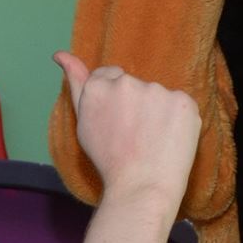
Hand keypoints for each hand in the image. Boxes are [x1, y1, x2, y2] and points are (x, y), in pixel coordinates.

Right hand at [54, 51, 199, 207]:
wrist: (141, 188)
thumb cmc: (109, 160)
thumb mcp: (84, 122)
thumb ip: (75, 84)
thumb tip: (60, 53)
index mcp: (98, 86)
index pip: (111, 75)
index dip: (117, 101)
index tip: (119, 122)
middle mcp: (126, 82)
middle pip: (135, 85)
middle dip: (136, 105)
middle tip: (135, 137)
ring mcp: (157, 91)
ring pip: (158, 96)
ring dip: (158, 112)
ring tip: (152, 142)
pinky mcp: (183, 101)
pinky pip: (180, 105)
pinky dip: (177, 121)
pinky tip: (169, 141)